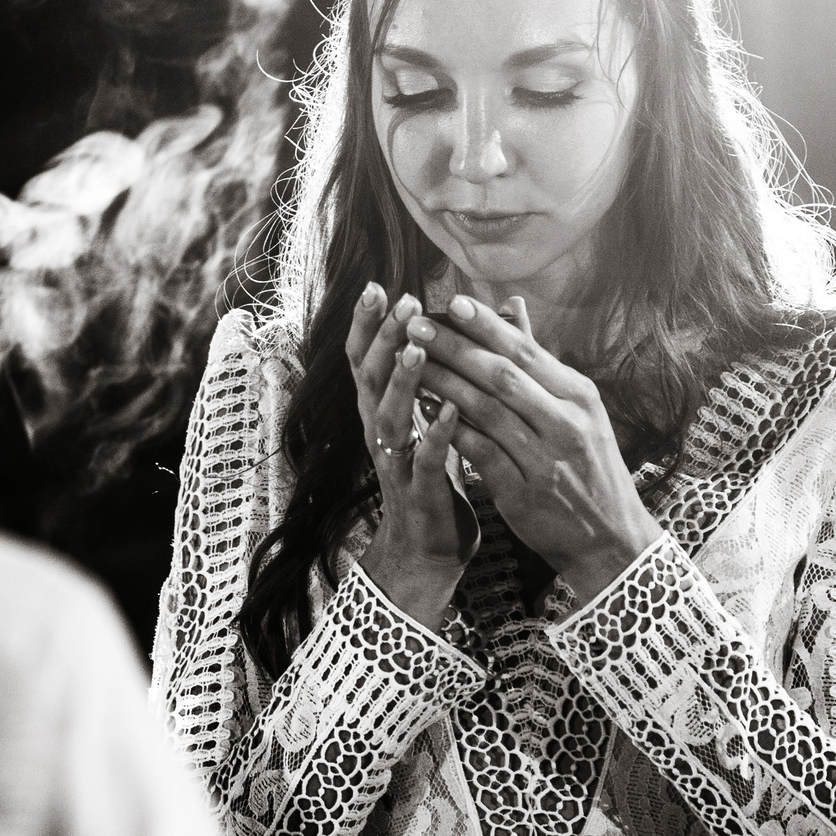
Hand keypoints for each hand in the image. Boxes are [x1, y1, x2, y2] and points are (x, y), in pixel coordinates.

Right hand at [348, 285, 478, 628]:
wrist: (429, 549)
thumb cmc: (435, 476)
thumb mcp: (437, 419)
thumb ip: (447, 374)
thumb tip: (468, 322)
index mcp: (383, 412)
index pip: (367, 360)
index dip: (369, 325)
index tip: (379, 286)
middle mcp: (380, 432)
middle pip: (369, 379)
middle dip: (382, 339)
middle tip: (400, 302)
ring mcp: (394, 462)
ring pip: (389, 416)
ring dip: (402, 382)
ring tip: (418, 349)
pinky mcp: (417, 491)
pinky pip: (423, 460)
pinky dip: (434, 434)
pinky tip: (450, 410)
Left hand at [404, 295, 661, 600]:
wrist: (610, 538)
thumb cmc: (587, 466)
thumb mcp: (578, 410)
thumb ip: (539, 361)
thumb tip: (513, 305)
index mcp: (579, 396)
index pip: (526, 351)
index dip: (485, 327)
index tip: (450, 302)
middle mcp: (565, 422)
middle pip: (502, 375)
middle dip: (456, 348)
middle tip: (417, 326)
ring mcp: (545, 458)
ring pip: (486, 411)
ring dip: (444, 383)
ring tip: (410, 363)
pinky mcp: (524, 492)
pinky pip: (480, 452)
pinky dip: (451, 429)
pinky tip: (424, 412)